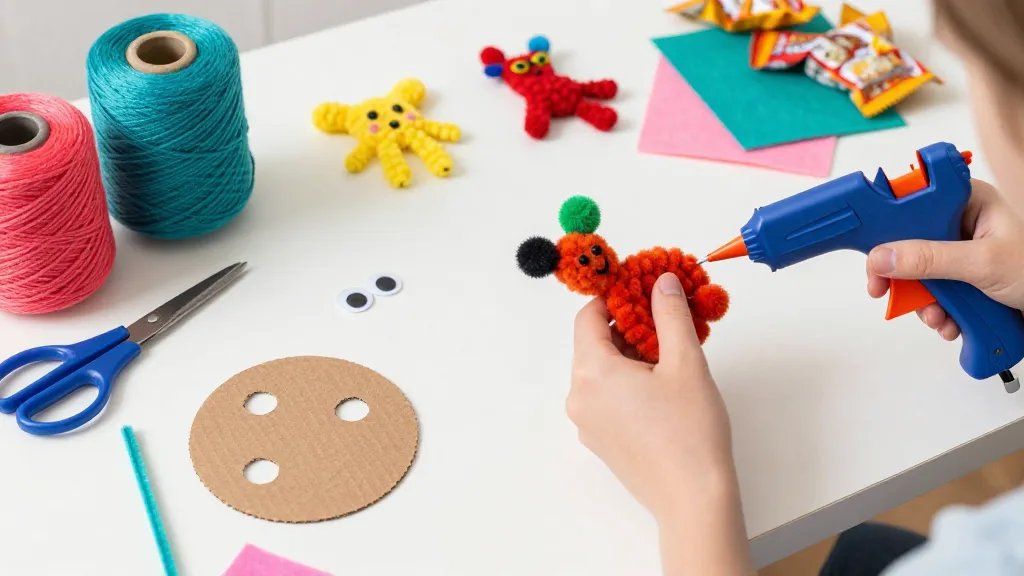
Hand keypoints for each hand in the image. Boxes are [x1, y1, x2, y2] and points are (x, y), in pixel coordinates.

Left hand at [569, 273, 751, 574]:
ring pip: (601, 371)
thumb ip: (670, 315)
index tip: (640, 288)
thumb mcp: (685, 362)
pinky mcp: (601, 441)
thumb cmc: (690, 433)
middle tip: (664, 316)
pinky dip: (628, 382)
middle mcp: (580, 397)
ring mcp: (587, 422)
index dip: (613, 297)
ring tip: (671, 350)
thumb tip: (662, 282)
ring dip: (630, 354)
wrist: (693, 499)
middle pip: (594, 344)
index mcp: (591, 373)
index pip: (587, 317)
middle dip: (628, 325)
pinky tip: (662, 383)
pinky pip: (607, 397)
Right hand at [867, 179, 1023, 339]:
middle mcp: (961, 222)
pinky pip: (932, 291)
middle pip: (908, 241)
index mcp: (968, 201)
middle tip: (883, 290)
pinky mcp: (961, 277)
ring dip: (923, 301)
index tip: (871, 250)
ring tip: (938, 317)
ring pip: (917, 272)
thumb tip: (882, 257)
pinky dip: (936, 311)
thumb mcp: (982, 264)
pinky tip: (950, 322)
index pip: (913, 201)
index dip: (888, 223)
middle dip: (903, 275)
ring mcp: (960, 252)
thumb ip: (930, 259)